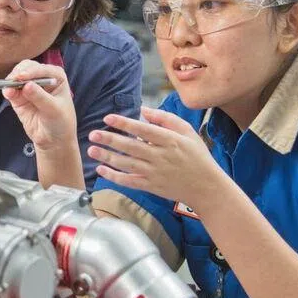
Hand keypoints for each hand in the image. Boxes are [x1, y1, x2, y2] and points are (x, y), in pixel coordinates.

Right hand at [2, 61, 76, 152]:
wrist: (53, 139)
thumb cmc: (61, 122)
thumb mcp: (54, 109)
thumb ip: (40, 97)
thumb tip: (27, 86)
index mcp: (56, 76)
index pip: (42, 69)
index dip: (32, 71)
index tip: (23, 77)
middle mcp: (42, 78)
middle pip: (27, 68)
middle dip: (19, 73)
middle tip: (13, 80)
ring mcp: (29, 87)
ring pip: (17, 77)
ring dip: (11, 81)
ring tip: (8, 88)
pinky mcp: (19, 97)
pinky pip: (11, 90)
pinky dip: (8, 90)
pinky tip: (7, 92)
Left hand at [87, 107, 219, 203]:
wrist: (206, 187)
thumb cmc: (197, 156)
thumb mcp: (186, 131)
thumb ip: (164, 119)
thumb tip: (142, 110)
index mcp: (170, 140)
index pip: (143, 130)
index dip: (124, 123)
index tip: (108, 118)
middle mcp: (161, 156)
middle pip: (131, 147)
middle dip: (110, 140)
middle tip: (93, 134)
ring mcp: (155, 173)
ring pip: (127, 164)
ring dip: (107, 157)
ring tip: (91, 149)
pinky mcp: (151, 186)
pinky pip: (129, 181)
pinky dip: (114, 176)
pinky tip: (101, 169)